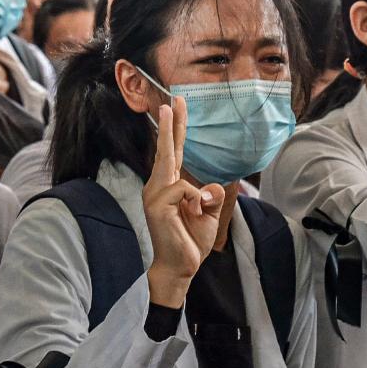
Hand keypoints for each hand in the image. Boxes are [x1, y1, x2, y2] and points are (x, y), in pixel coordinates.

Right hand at [143, 99, 224, 307]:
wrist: (180, 268)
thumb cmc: (191, 240)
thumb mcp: (210, 213)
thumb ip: (212, 196)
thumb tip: (212, 186)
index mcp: (169, 186)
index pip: (172, 152)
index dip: (175, 128)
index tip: (177, 104)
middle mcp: (158, 186)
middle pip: (165, 149)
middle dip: (170, 123)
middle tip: (174, 99)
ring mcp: (154, 195)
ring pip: (168, 161)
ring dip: (174, 145)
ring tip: (187, 156)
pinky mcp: (156, 206)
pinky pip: (183, 189)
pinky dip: (195, 197)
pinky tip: (197, 208)